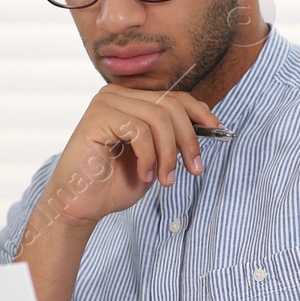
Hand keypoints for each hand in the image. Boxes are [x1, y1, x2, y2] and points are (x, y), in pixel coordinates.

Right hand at [42, 86, 221, 229]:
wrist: (80, 206)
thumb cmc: (114, 183)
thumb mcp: (155, 157)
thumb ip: (172, 137)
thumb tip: (208, 122)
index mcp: (131, 99)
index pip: (176, 96)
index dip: (201, 113)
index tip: (219, 132)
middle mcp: (117, 95)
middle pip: (171, 105)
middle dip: (188, 140)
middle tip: (194, 169)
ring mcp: (105, 103)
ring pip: (159, 118)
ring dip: (169, 154)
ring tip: (166, 179)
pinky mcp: (96, 118)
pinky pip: (139, 131)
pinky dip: (148, 157)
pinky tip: (144, 175)